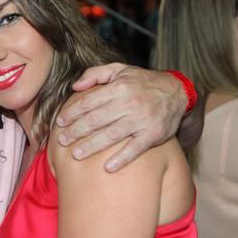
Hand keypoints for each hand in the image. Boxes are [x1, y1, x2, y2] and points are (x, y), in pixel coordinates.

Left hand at [56, 64, 186, 171]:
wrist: (177, 92)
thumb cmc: (142, 82)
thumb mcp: (120, 70)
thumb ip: (95, 74)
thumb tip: (74, 86)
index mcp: (119, 87)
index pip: (89, 101)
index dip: (72, 112)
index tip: (60, 122)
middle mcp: (130, 103)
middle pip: (96, 120)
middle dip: (76, 131)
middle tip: (62, 140)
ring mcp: (142, 120)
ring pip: (111, 135)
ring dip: (92, 146)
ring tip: (76, 154)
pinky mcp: (153, 135)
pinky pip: (135, 149)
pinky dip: (121, 159)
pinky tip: (107, 167)